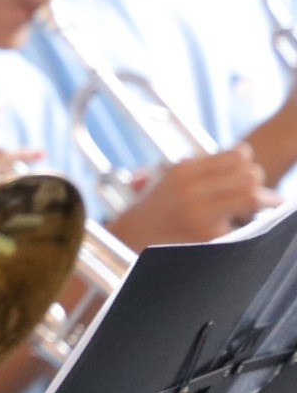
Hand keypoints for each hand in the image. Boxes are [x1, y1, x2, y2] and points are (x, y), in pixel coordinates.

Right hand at [107, 146, 276, 247]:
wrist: (132, 237)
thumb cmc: (155, 206)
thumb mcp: (170, 176)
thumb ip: (202, 166)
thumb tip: (242, 157)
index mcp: (184, 171)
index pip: (238, 155)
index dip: (247, 162)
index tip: (246, 169)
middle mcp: (192, 190)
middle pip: (250, 177)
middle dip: (258, 183)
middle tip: (258, 190)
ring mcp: (201, 215)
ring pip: (252, 199)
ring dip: (261, 201)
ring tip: (260, 205)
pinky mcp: (208, 236)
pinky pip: (241, 223)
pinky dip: (242, 223)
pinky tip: (234, 224)